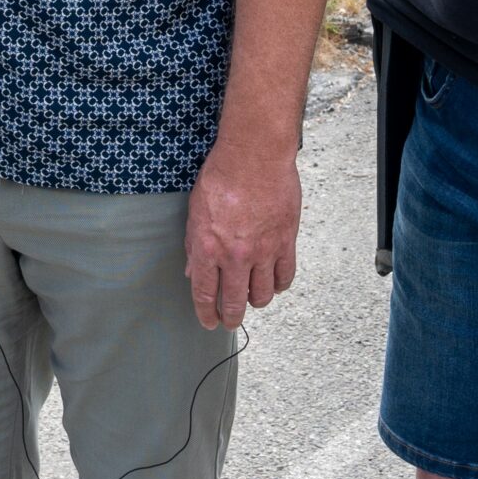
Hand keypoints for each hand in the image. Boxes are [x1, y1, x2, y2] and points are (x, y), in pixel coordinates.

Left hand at [184, 142, 300, 328]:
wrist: (254, 156)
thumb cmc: (220, 176)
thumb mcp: (195, 210)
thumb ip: (193, 245)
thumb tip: (192, 271)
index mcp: (207, 248)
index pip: (205, 294)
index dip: (206, 313)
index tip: (208, 322)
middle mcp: (234, 256)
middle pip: (234, 303)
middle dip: (230, 317)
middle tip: (229, 321)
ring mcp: (262, 251)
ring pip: (262, 296)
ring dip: (255, 301)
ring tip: (251, 297)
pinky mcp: (285, 242)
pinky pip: (285, 277)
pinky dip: (278, 285)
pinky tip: (273, 282)